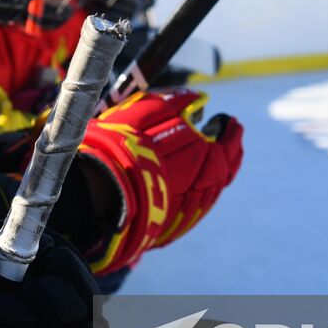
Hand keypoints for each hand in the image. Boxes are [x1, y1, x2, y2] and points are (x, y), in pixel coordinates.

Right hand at [78, 89, 243, 273]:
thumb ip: (176, 103)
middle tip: (228, 138)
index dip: (230, 131)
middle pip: (225, 171)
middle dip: (229, 152)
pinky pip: (192, 207)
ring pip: (210, 192)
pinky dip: (197, 192)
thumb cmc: (122, 146)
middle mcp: (203, 190)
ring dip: (215, 173)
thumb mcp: (147, 111)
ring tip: (209, 158)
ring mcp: (187, 212)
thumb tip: (199, 99)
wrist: (97, 191)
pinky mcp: (171, 228)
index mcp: (206, 160)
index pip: (229, 144)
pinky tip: (189, 182)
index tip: (229, 121)